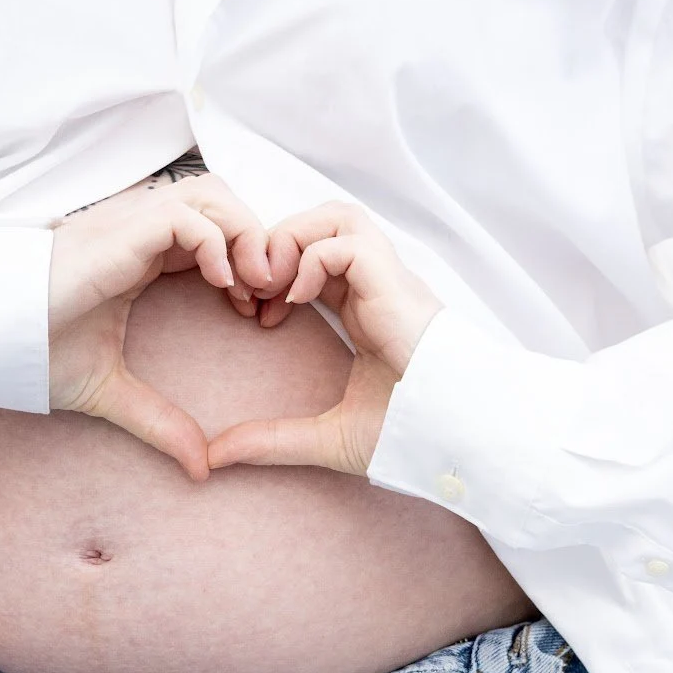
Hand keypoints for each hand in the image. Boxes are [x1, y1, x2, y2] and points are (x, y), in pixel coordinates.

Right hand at [48, 174, 271, 479]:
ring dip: (243, 236)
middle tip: (270, 296)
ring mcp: (128, 225)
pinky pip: (185, 216)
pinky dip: (215, 242)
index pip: (215, 234)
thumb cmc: (33, 351)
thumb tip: (200, 468)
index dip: (246, 265)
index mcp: (141, 257)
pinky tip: (222, 285)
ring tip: (252, 287)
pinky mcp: (119, 232)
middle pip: (223, 204)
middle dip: (256, 242)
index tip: (257, 315)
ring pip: (212, 197)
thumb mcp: (110, 392)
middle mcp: (139, 232)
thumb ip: (159, 422)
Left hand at [207, 201, 441, 475]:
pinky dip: (312, 257)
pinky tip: (296, 298)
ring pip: (336, 216)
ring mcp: (388, 280)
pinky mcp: (393, 282)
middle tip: (251, 290)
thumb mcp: (326, 438)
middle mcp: (377, 286)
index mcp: (366, 310)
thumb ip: (272, 441)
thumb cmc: (409, 436)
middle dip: (277, 246)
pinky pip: (347, 239)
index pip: (314, 261)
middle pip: (322, 224)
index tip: (252, 315)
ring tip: (272, 285)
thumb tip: (216, 456)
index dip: (275, 275)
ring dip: (294, 240)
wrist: (456, 437)